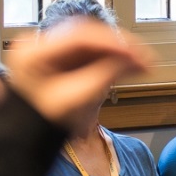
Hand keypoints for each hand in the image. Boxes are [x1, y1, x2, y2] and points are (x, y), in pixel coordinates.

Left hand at [5, 20, 150, 132]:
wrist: (31, 139)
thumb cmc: (45, 125)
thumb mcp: (77, 101)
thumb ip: (104, 76)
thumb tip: (133, 59)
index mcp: (33, 54)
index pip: (79, 37)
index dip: (111, 42)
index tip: (135, 52)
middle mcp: (39, 46)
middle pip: (87, 36)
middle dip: (118, 46)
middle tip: (144, 58)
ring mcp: (50, 52)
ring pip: (92, 43)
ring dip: (117, 52)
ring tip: (141, 63)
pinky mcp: (62, 59)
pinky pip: (91, 53)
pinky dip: (110, 59)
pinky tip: (129, 65)